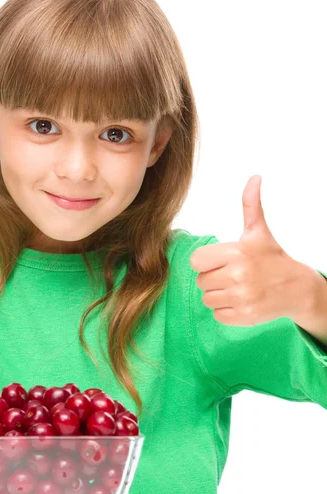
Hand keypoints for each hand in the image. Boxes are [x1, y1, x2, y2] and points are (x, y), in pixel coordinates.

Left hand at [190, 175, 308, 325]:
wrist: (297, 288)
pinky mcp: (244, 316)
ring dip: (218, 295)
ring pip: (207, 299)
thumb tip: (255, 177)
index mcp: (238, 252)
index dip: (206, 262)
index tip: (220, 261)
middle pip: (200, 281)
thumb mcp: (259, 231)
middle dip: (213, 278)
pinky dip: (226, 311)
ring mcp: (242, 297)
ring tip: (237, 288)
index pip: (196, 261)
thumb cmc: (272, 258)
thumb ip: (250, 205)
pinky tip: (241, 301)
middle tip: (232, 275)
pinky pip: (217, 315)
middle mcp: (239, 275)